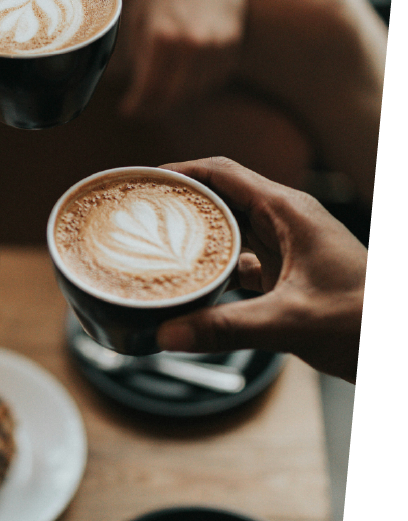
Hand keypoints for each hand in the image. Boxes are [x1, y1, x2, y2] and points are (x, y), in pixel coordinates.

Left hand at [119, 0, 245, 116]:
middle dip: (154, 107)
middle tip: (142, 107)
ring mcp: (217, 44)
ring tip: (162, 94)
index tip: (127, 110)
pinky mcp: (233, 43)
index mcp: (162, 35)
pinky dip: (200, 85)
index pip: (149, 90)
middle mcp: (192, 43)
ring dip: (177, 98)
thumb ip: (132, 50)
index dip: (136, 106)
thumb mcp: (137, 11)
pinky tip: (185, 78)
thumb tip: (118, 83)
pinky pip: (215, 79)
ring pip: (196, 92)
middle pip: (173, 97)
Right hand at [155, 158, 365, 381]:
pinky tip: (195, 288)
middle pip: (221, 197)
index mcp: (288, 211)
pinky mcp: (291, 275)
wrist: (402, 349)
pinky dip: (216, 272)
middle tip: (139, 214)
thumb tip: (170, 333)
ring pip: (231, 231)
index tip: (144, 180)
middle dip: (180, 203)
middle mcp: (287, 221)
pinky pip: (243, 263)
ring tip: (156, 247)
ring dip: (197, 239)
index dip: (180, 171)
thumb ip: (227, 328)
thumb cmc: (367, 321)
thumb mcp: (292, 321)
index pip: (223, 172)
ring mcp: (289, 248)